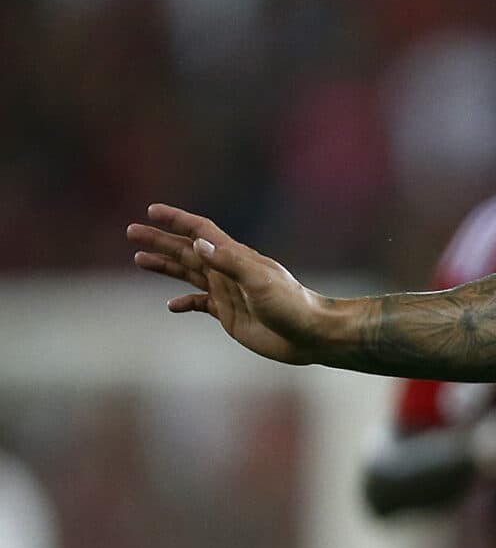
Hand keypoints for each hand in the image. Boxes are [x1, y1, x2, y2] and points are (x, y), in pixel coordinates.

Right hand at [127, 205, 340, 364]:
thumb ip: (229, 263)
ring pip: (189, 274)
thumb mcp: (260, 282)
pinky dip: (185, 302)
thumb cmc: (292, 306)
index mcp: (236, 257)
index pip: (202, 231)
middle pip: (188, 250)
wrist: (311, 335)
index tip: (152, 211)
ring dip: (165, 266)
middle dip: (160, 240)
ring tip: (139, 258)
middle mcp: (229, 271)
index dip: (178, 220)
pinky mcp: (229, 314)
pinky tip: (171, 304)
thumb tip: (198, 243)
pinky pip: (200, 304)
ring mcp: (228, 292)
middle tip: (132, 232)